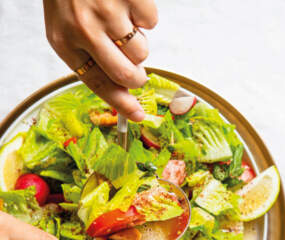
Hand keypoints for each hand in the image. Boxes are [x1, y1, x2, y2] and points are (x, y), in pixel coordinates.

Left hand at [43, 0, 157, 120]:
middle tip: (138, 72)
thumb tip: (127, 92)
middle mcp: (83, 28)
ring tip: (121, 21)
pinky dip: (144, 15)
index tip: (138, 116)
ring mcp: (107, 10)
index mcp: (64, 41)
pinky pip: (153, 21)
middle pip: (126, 75)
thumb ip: (93, 59)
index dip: (121, 104)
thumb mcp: (68, 27)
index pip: (97, 83)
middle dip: (138, 78)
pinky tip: (126, 2)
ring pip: (142, 51)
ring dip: (138, 42)